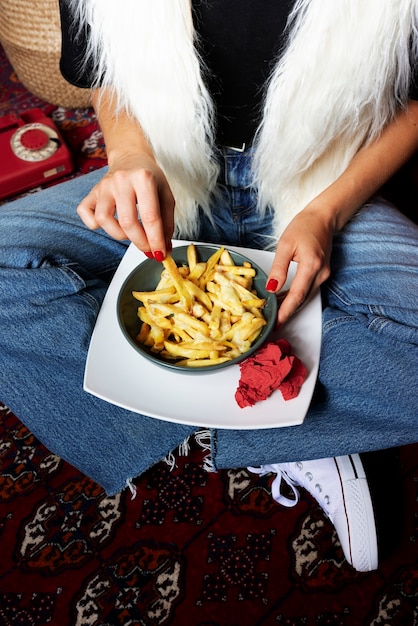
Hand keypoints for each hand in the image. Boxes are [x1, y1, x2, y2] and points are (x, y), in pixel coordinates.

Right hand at [77, 153, 174, 258]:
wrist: (131, 158)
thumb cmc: (150, 179)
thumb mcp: (166, 196)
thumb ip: (167, 224)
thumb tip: (163, 249)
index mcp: (143, 178)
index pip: (150, 217)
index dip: (156, 240)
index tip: (160, 254)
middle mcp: (121, 180)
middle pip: (127, 222)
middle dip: (140, 242)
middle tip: (148, 248)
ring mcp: (104, 186)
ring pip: (104, 220)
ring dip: (119, 234)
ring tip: (130, 232)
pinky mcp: (92, 192)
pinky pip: (86, 213)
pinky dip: (95, 224)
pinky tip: (110, 223)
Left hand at [266, 206, 334, 323]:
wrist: (323, 218)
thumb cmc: (304, 226)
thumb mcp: (285, 245)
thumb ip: (279, 268)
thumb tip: (272, 288)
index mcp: (311, 265)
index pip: (297, 295)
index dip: (286, 311)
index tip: (277, 323)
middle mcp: (321, 273)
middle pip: (302, 299)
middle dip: (286, 313)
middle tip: (272, 324)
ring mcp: (323, 275)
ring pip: (305, 296)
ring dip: (290, 305)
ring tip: (274, 313)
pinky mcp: (322, 274)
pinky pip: (307, 290)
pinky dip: (295, 297)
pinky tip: (283, 299)